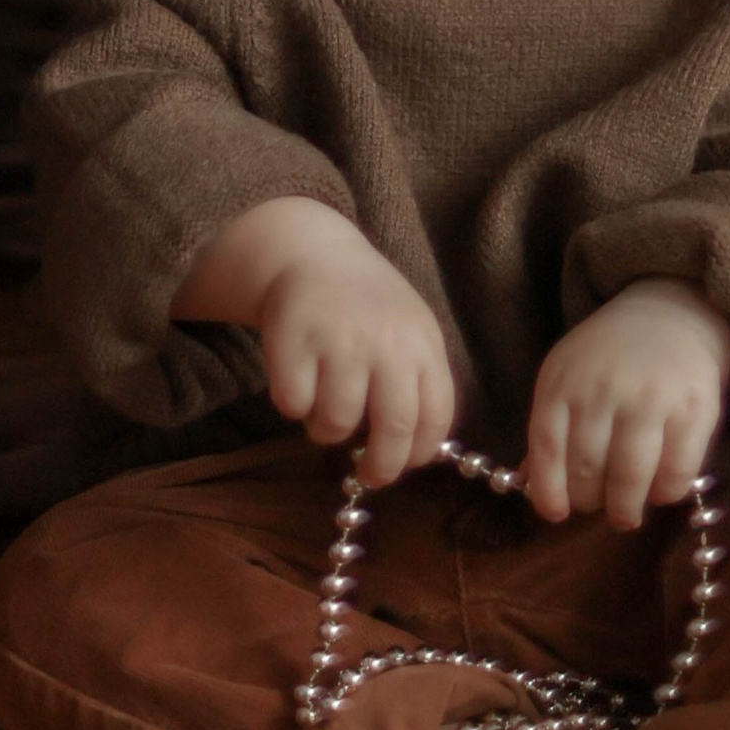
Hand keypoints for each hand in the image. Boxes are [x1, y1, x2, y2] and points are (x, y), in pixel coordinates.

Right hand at [174, 196, 454, 488]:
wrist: (316, 254)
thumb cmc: (369, 308)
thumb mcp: (410, 333)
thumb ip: (418, 385)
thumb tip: (414, 454)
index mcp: (422, 342)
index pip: (436, 415)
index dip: (420, 452)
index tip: (404, 464)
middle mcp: (385, 341)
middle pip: (392, 428)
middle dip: (381, 467)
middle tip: (368, 475)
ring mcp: (338, 339)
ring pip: (335, 423)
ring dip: (327, 429)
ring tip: (325, 405)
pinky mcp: (293, 338)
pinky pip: (293, 405)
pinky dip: (293, 404)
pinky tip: (298, 380)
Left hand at [523, 280, 729, 527]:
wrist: (672, 311)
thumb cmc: (612, 353)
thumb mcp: (568, 374)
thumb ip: (551, 426)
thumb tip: (530, 483)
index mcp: (564, 381)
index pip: (547, 448)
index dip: (548, 491)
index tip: (556, 514)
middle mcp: (603, 389)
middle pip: (587, 470)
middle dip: (590, 501)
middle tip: (599, 505)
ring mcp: (650, 398)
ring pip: (629, 477)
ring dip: (625, 508)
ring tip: (626, 513)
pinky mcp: (694, 408)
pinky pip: (676, 472)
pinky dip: (666, 493)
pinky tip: (660, 490)